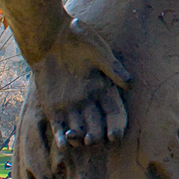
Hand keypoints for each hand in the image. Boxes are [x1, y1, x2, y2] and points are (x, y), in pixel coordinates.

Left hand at [32, 16, 130, 149]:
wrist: (49, 36)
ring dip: (80, 138)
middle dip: (97, 135)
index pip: (115, 114)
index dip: (116, 126)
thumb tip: (130, 84)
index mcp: (105, 90)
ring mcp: (72, 106)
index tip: (114, 135)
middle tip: (93, 139)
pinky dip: (62, 138)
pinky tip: (64, 143)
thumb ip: (112, 68)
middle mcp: (90, 102)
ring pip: (80, 130)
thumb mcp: (98, 51)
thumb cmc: (78, 39)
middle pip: (98, 126)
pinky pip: (60, 128)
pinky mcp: (54, 108)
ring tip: (77, 138)